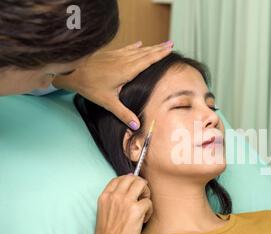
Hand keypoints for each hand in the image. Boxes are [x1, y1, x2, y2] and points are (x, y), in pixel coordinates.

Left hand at [53, 40, 172, 129]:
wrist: (71, 71)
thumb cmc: (89, 86)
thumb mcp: (108, 102)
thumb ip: (123, 113)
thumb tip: (136, 126)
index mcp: (126, 70)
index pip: (147, 60)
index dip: (159, 54)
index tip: (169, 49)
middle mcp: (123, 60)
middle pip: (145, 53)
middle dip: (159, 48)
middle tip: (171, 44)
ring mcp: (117, 55)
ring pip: (137, 50)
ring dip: (150, 47)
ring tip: (161, 44)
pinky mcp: (110, 54)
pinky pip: (127, 49)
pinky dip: (135, 46)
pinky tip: (140, 44)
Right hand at [87, 175, 152, 233]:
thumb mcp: (104, 212)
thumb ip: (113, 200)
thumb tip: (126, 188)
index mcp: (105, 196)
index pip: (119, 178)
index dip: (129, 182)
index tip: (134, 191)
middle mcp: (115, 196)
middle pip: (132, 178)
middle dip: (140, 185)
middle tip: (142, 198)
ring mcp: (125, 201)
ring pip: (141, 184)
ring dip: (146, 193)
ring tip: (144, 206)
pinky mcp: (136, 210)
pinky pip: (149, 202)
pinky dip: (149, 211)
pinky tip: (144, 220)